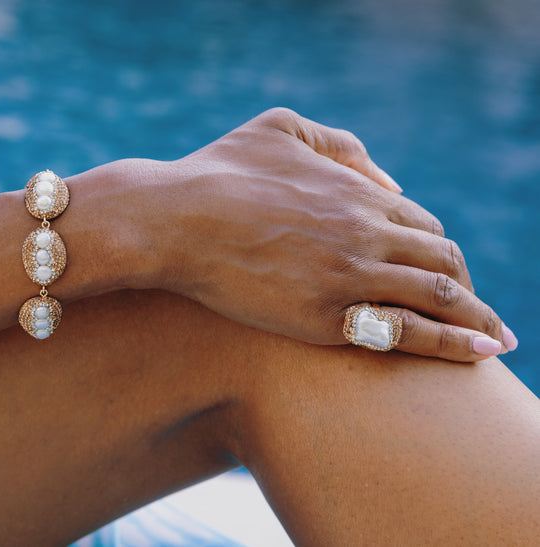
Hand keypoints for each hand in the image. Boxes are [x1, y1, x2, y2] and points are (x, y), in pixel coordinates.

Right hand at [154, 108, 513, 360]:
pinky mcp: (323, 316)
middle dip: (467, 290)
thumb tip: (387, 180)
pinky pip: (403, 332)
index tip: (445, 278)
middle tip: (475, 316)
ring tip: (492, 344)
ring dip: (475, 320)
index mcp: (356, 191)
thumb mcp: (280, 128)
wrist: (170, 219)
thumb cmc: (216, 172)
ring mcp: (347, 274)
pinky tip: (472, 357)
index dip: (441, 254)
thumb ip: (341, 145)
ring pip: (438, 296)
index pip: (425, 226)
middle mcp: (364, 230)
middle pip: (443, 260)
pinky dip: (448, 344)